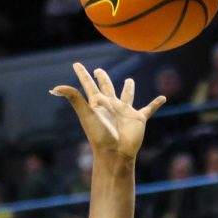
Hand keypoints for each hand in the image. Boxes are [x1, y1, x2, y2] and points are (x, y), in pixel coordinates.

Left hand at [50, 63, 165, 159]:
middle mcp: (111, 105)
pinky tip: (163, 98)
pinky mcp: (138, 119)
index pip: (89, 85)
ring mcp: (125, 111)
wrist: (115, 153)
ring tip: (129, 81)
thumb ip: (73, 98)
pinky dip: (156, 104)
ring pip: (127, 95)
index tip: (76, 65)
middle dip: (102, 78)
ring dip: (129, 88)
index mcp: (98, 103)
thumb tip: (54, 88)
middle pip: (106, 87)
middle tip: (98, 71)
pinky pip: (149, 109)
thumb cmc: (100, 135)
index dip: (82, 74)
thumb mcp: (86, 114)